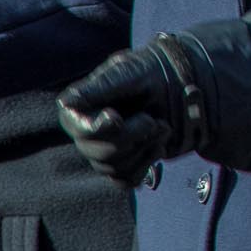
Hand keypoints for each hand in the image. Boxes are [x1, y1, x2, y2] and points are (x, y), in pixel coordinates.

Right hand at [57, 33, 211, 184]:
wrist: (184, 84)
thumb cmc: (154, 71)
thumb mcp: (130, 72)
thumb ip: (101, 88)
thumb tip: (66, 104)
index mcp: (83, 106)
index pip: (76, 127)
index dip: (94, 129)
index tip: (115, 118)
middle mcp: (88, 131)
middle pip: (96, 153)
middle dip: (131, 136)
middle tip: (152, 119)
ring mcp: (104, 151)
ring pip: (113, 167)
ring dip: (144, 147)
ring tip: (162, 126)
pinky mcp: (123, 165)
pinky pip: (126, 179)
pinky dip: (146, 163)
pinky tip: (158, 144)